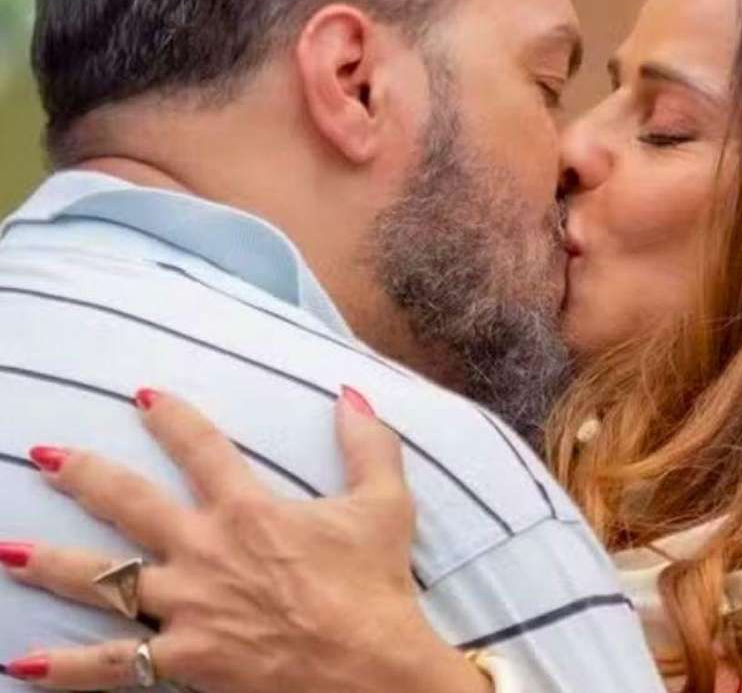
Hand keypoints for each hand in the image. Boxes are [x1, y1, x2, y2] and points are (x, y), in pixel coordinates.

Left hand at [1, 387, 488, 692]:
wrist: (371, 669)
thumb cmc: (378, 586)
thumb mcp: (386, 505)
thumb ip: (368, 444)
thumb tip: (350, 393)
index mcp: (249, 510)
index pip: (201, 448)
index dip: (172, 418)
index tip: (143, 395)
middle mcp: (205, 551)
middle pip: (130, 505)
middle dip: (84, 475)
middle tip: (45, 456)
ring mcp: (186, 608)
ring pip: (103, 581)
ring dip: (51, 563)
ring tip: (8, 550)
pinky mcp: (183, 660)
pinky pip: (111, 666)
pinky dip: (65, 668)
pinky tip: (22, 664)